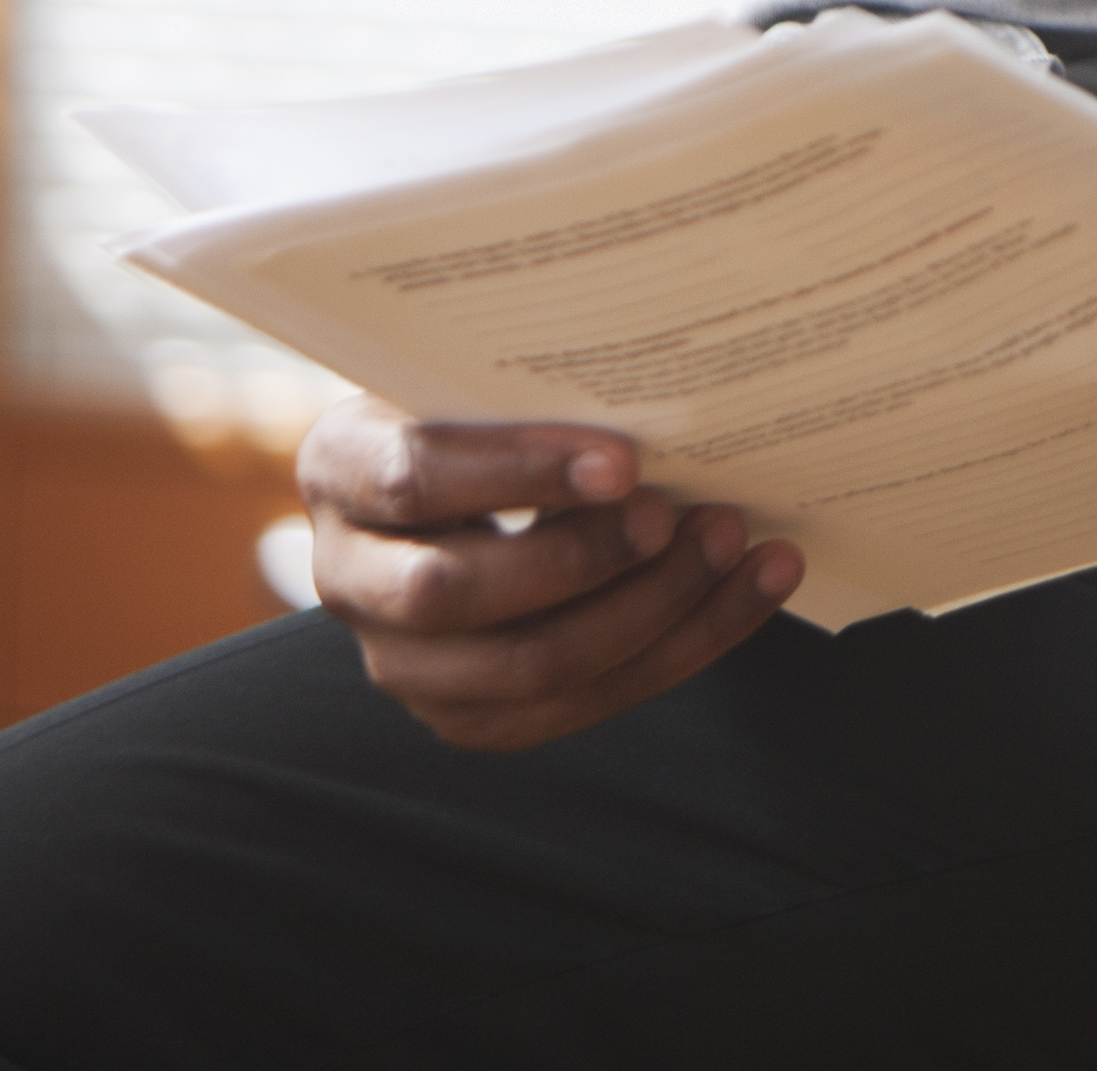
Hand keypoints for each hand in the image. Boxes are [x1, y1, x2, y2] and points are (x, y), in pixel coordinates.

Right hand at [296, 399, 799, 749]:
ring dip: (651, 608)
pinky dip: (684, 645)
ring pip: (531, 667)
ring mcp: (405, 665)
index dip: (521, 474)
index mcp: (341, 469)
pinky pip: (585, 702)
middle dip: (585, 558)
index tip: (624, 459)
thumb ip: (529, 386)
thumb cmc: (481, 409)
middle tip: (678, 512)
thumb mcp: (476, 379)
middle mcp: (350, 579)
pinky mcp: (473, 717)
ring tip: (731, 543)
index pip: (418, 479)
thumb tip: (658, 378)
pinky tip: (755, 585)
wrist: (455, 490)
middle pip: (458, 593)